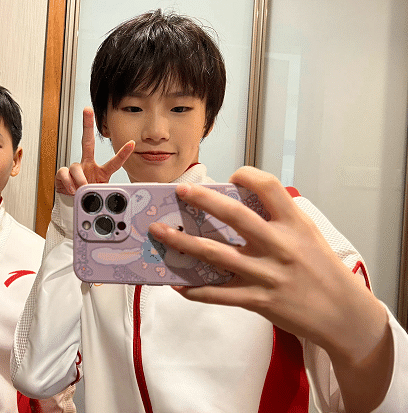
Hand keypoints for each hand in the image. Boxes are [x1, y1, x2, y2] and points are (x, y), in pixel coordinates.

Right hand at [55, 107, 133, 194]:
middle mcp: (88, 165)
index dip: (123, 154)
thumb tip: (92, 191)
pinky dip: (68, 182)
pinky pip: (65, 173)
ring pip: (76, 167)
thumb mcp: (98, 198)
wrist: (71, 206)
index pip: (114, 162)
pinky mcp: (63, 173)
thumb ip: (98, 193)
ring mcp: (76, 169)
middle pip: (87, 142)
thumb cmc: (87, 199)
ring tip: (80, 189)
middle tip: (87, 110)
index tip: (132, 144)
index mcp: (100, 172)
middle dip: (87, 125)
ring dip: (79, 179)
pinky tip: (70, 188)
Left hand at [148, 166, 391, 410]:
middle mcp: (279, 245)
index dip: (248, 175)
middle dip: (203, 200)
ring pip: (216, 254)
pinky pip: (219, 294)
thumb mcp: (309, 235)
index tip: (231, 175)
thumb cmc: (323, 271)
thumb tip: (242, 202)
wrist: (343, 314)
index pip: (269, 187)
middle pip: (235, 216)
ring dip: (183, 243)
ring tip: (160, 233)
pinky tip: (177, 283)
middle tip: (180, 191)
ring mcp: (266, 274)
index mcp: (294, 224)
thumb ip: (279, 219)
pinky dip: (195, 289)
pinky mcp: (258, 300)